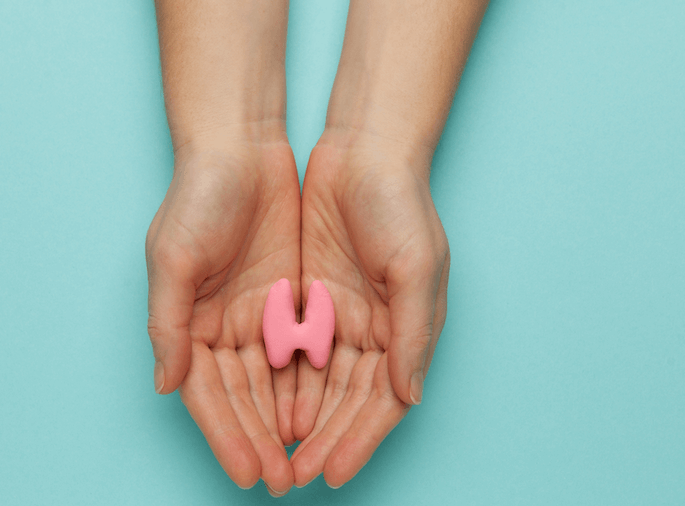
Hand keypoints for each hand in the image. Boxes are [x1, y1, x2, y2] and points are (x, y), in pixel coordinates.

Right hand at [146, 140, 298, 493]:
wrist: (241, 145)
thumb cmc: (198, 195)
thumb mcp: (173, 258)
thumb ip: (168, 325)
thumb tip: (167, 385)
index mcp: (189, 324)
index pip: (209, 395)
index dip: (228, 436)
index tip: (250, 472)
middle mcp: (222, 326)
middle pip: (244, 398)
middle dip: (262, 441)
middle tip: (284, 481)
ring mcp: (258, 314)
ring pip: (275, 382)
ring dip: (288, 422)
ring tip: (308, 461)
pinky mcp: (290, 296)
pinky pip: (303, 349)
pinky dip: (311, 383)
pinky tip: (324, 413)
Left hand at [290, 133, 450, 487]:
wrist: (362, 149)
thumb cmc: (400, 203)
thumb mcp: (417, 267)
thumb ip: (413, 334)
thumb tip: (408, 398)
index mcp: (404, 328)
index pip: (380, 400)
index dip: (358, 440)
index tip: (333, 472)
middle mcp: (373, 329)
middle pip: (345, 400)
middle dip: (322, 439)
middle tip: (294, 475)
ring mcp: (338, 313)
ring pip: (317, 381)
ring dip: (299, 418)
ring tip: (276, 454)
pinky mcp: (308, 294)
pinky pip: (292, 347)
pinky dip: (282, 379)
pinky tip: (267, 406)